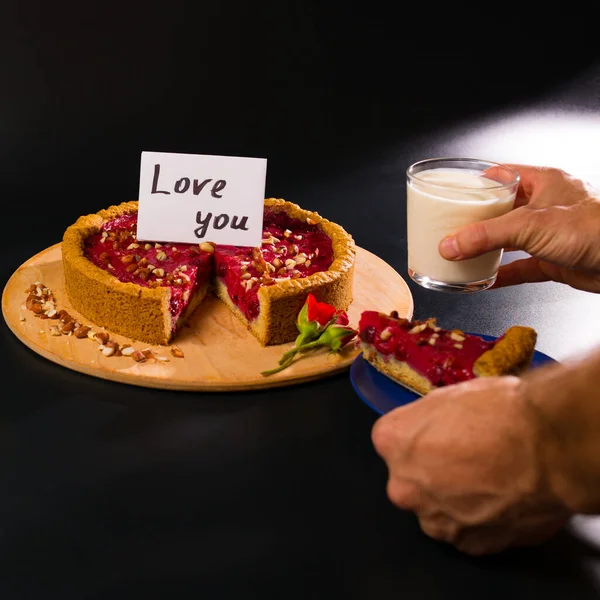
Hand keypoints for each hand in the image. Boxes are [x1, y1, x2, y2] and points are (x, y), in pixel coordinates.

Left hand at [371, 376, 570, 555]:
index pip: (391, 439)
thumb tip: (432, 427)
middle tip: (467, 457)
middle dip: (431, 470)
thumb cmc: (501, 413)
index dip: (419, 435)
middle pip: (410, 477)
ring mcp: (433, 518)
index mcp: (392, 441)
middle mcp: (403, 485)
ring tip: (489, 479)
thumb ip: (427, 420)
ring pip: (435, 508)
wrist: (549, 447)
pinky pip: (465, 531)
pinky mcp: (466, 544)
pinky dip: (479, 520)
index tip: (438, 433)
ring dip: (453, 499)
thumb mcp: (451, 396)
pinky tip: (500, 499)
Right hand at [438, 166, 599, 292]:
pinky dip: (502, 274)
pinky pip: (521, 266)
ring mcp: (550, 234)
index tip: (454, 194)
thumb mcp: (528, 225)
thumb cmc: (593, 228)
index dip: (477, 183)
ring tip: (463, 253)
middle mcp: (546, 205)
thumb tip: (450, 244)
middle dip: (477, 221)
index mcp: (543, 182)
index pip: (502, 175)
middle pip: (502, 210)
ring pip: (510, 239)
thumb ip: (486, 235)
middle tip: (453, 228)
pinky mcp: (554, 259)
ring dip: (488, 248)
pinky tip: (485, 280)